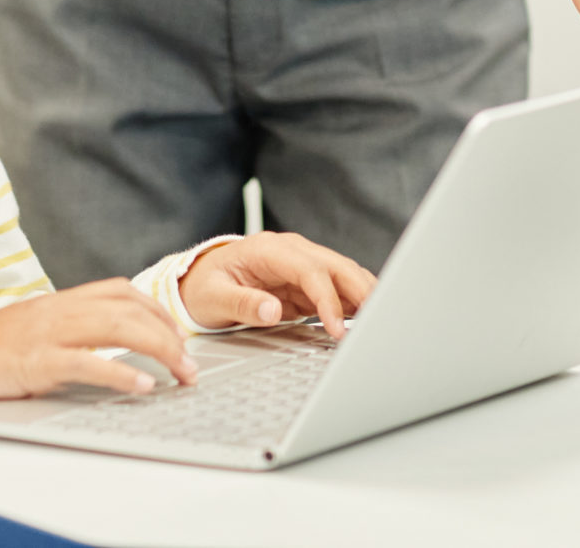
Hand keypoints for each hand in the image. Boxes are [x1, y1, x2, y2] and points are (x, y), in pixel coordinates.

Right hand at [0, 278, 196, 397]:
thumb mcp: (40, 327)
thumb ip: (74, 328)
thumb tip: (111, 341)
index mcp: (64, 300)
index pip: (123, 291)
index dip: (157, 310)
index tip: (178, 333)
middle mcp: (62, 310)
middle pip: (130, 310)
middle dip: (169, 335)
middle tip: (190, 363)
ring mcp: (51, 334)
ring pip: (119, 329)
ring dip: (159, 351)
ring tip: (180, 373)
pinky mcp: (39, 362)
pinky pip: (89, 364)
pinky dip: (121, 373)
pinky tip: (143, 386)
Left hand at [179, 233, 377, 338]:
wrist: (199, 281)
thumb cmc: (204, 287)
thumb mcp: (213, 298)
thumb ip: (243, 303)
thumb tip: (273, 311)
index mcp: (269, 249)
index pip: (311, 270)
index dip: (328, 299)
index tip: (336, 329)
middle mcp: (292, 251)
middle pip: (337, 266)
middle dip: (362, 292)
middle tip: (379, 322)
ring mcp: (302, 264)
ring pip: (344, 275)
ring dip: (364, 295)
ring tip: (381, 322)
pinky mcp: (306, 282)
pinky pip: (337, 290)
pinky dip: (355, 303)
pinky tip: (367, 318)